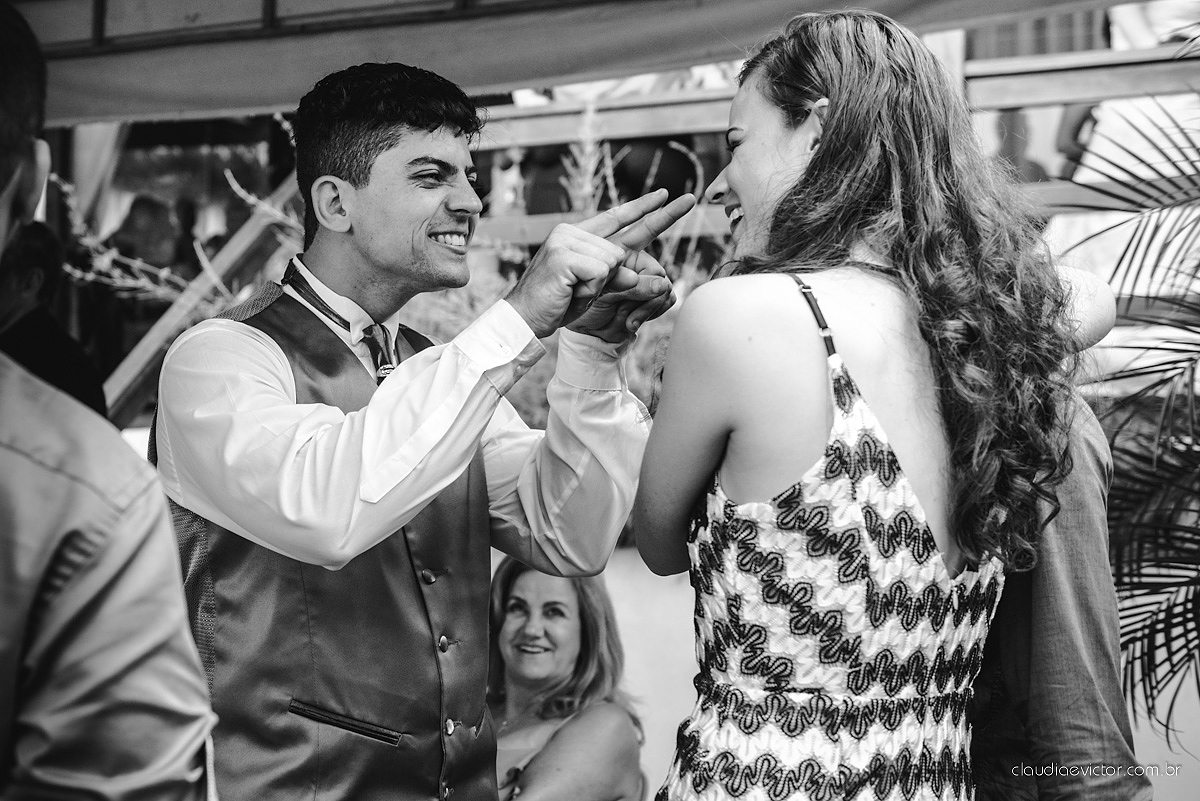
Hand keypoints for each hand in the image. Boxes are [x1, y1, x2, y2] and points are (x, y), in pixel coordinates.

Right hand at [505, 190, 694, 337]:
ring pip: (614, 261)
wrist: (525, 316)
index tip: (666, 196)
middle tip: (627, 252)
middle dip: (621, 267)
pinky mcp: (563, 255)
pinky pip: (601, 271)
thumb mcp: (594, 288)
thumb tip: (638, 274)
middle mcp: (572, 232)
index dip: (643, 208)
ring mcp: (566, 241)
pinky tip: (570, 289)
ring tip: (573, 290)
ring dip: (599, 285)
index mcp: (578, 236)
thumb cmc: (558, 302)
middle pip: (622, 248)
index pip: (617, 218)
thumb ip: (616, 275)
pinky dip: (592, 287)